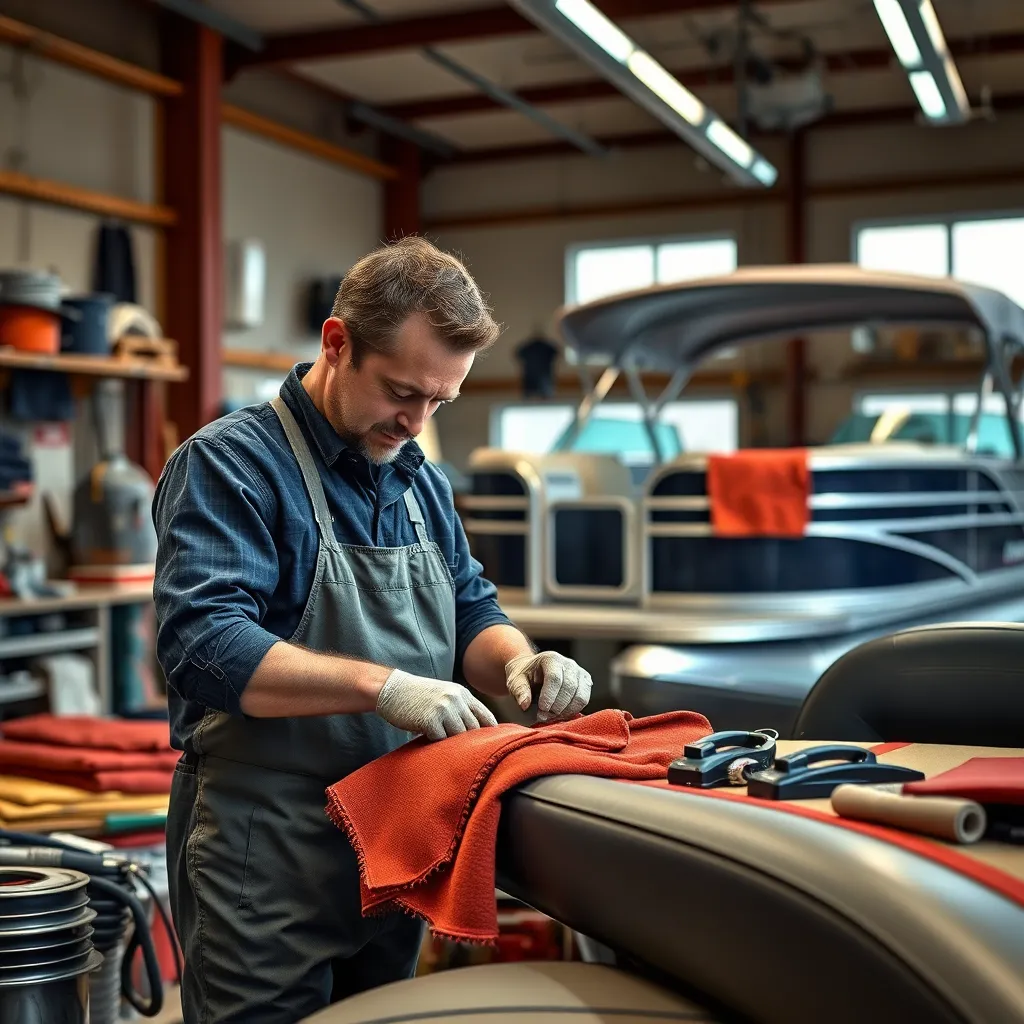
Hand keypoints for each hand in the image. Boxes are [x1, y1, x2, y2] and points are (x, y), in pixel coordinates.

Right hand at [376, 669, 497, 741]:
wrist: (391, 689)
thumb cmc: (417, 696)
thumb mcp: (444, 694)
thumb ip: (460, 708)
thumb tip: (478, 732)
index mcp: (461, 693)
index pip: (485, 716)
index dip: (490, 732)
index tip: (492, 744)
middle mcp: (455, 699)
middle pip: (473, 730)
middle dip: (468, 741)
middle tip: (461, 750)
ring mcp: (443, 709)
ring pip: (458, 737)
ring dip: (450, 743)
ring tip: (441, 743)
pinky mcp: (430, 720)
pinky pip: (440, 740)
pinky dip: (434, 743)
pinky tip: (426, 737)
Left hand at [504, 651, 591, 722]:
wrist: (534, 671)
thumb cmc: (524, 676)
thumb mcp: (515, 680)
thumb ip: (519, 691)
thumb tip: (524, 704)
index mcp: (551, 658)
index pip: (554, 678)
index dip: (549, 697)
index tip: (541, 709)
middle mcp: (568, 663)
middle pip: (569, 687)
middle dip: (557, 706)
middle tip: (544, 716)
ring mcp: (579, 672)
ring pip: (580, 696)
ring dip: (566, 711)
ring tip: (551, 715)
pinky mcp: (585, 682)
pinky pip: (584, 700)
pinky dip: (573, 710)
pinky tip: (560, 713)